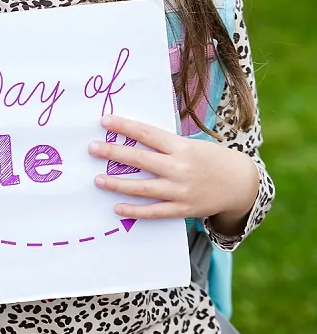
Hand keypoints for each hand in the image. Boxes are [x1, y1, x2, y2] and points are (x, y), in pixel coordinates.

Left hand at [89, 114, 258, 226]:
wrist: (240, 183)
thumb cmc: (211, 159)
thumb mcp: (191, 144)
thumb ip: (166, 144)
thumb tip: (134, 138)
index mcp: (181, 146)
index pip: (146, 134)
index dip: (124, 127)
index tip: (104, 121)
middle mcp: (179, 167)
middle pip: (140, 159)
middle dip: (113, 153)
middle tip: (92, 148)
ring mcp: (180, 190)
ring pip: (143, 187)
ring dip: (118, 184)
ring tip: (97, 179)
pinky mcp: (183, 209)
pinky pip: (154, 211)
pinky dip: (135, 210)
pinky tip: (117, 207)